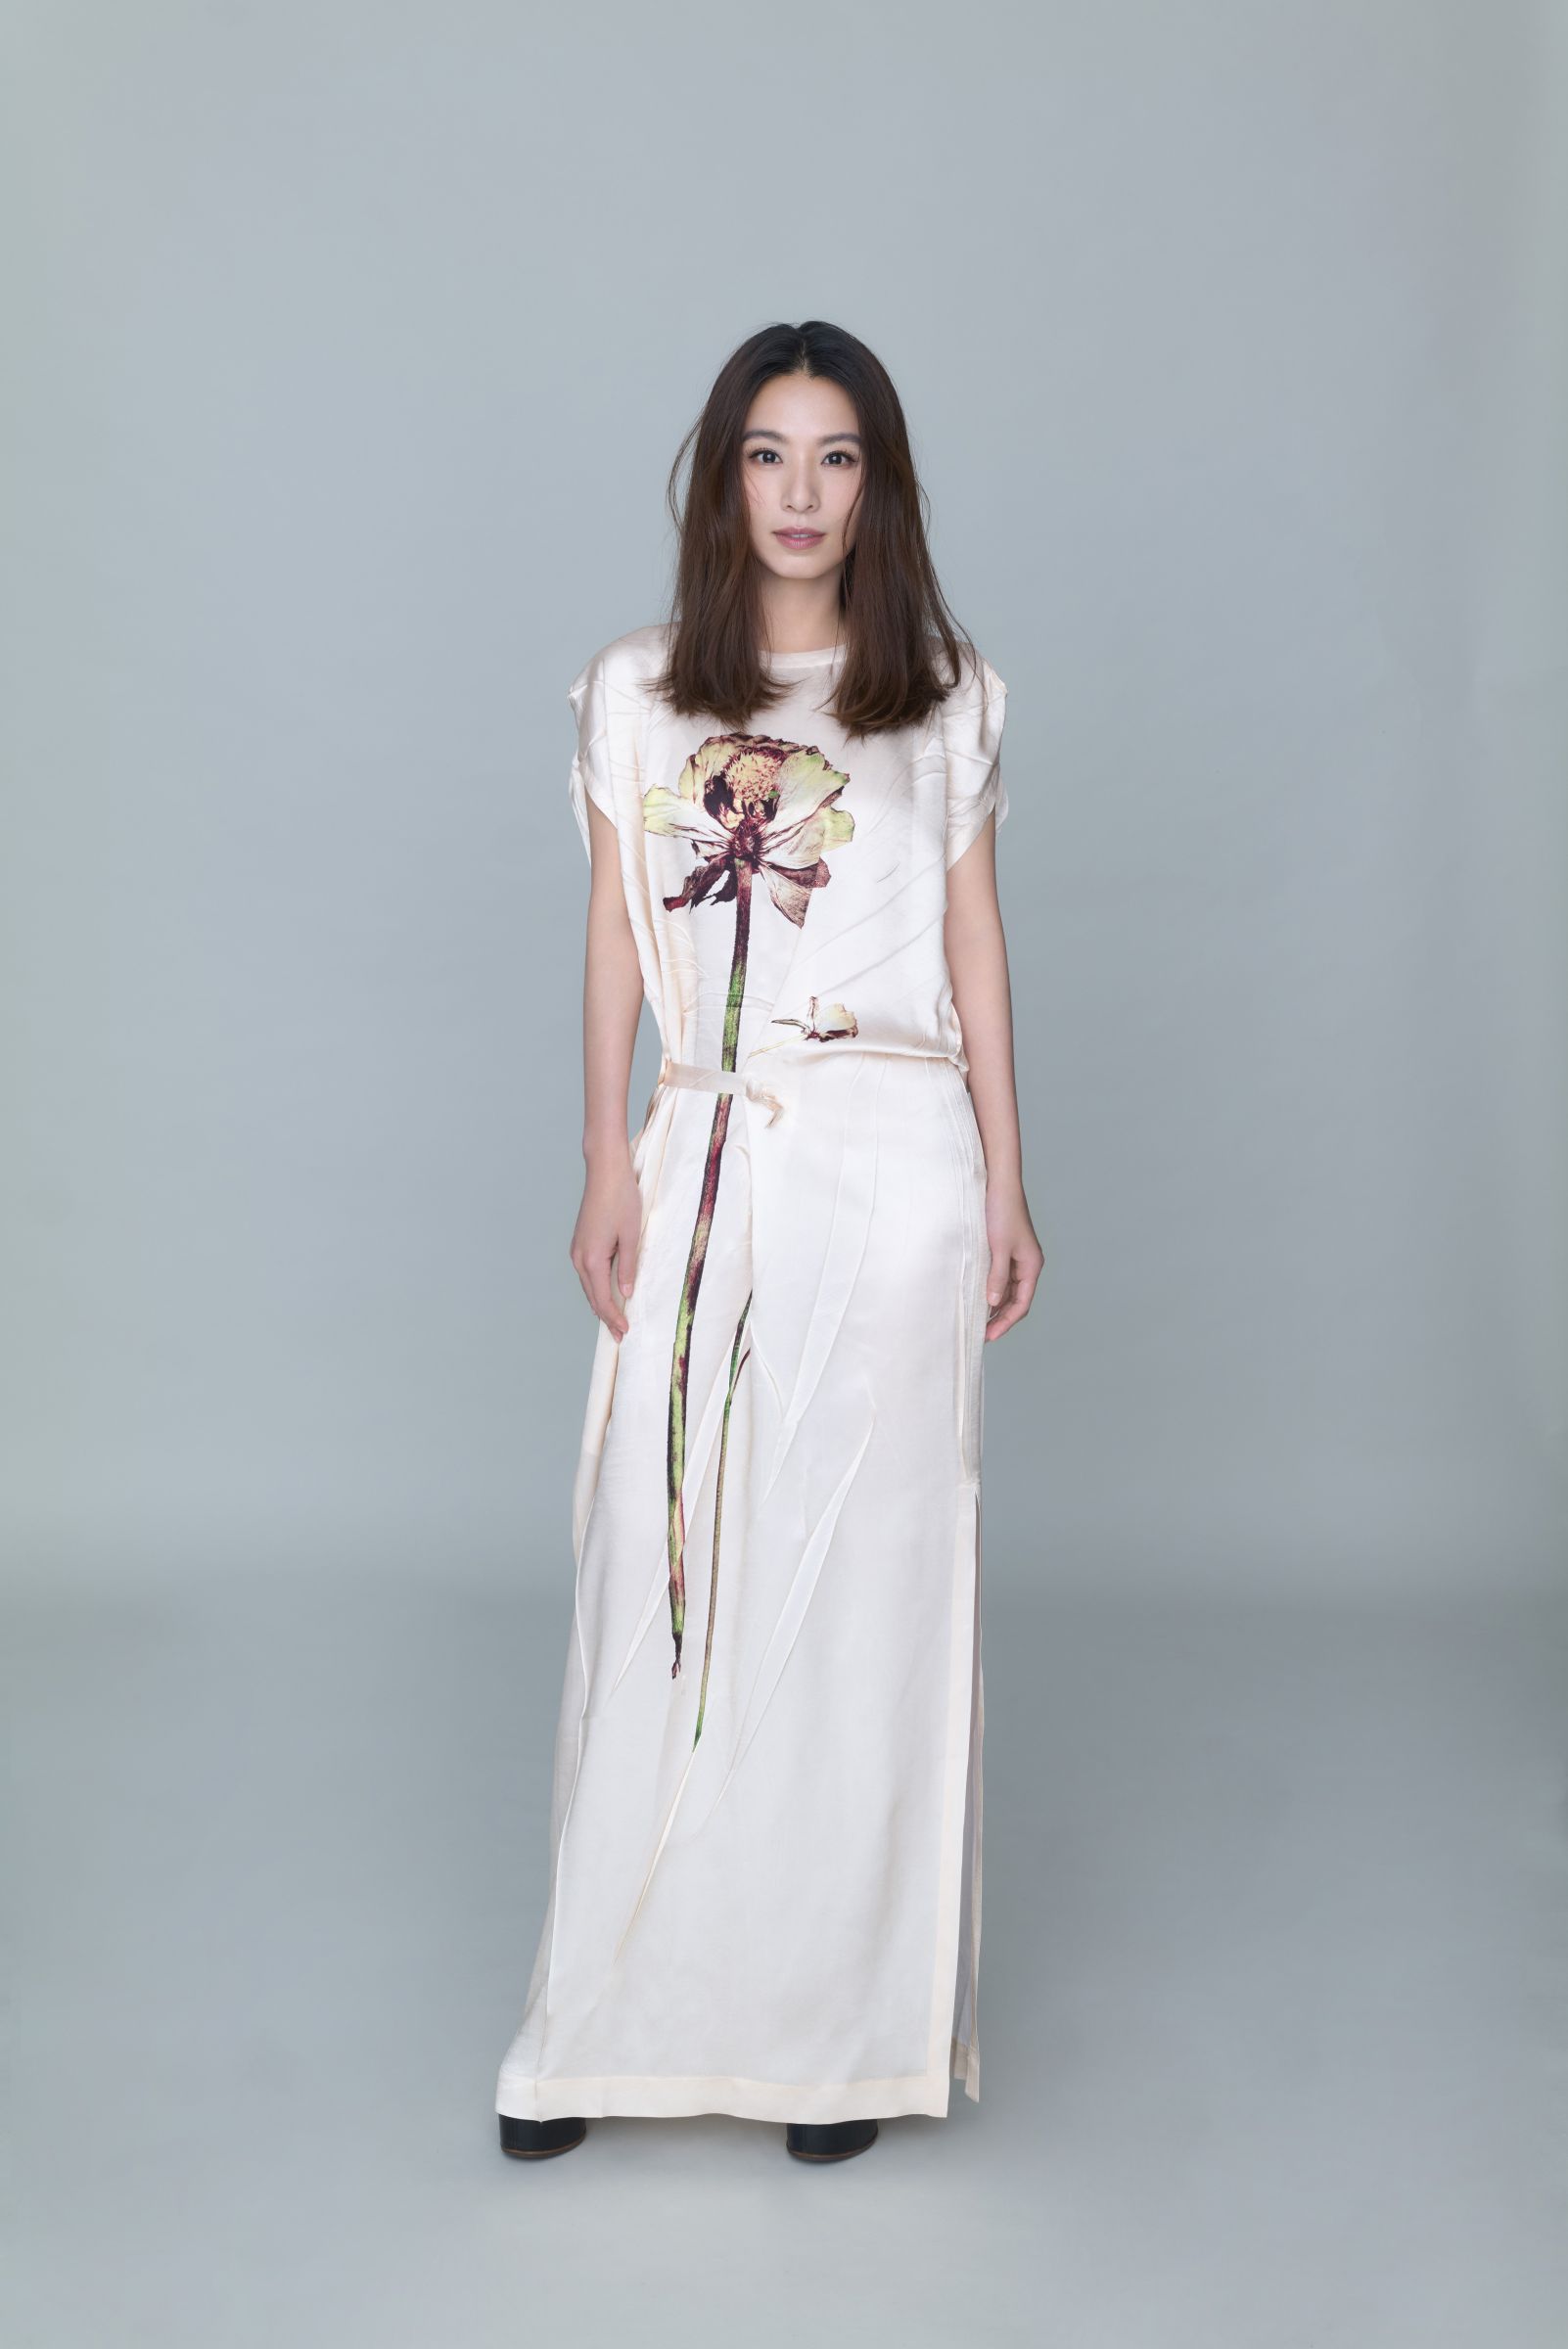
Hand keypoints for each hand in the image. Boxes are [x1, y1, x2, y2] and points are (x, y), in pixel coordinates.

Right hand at [570, 1160, 642, 1339]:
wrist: (605, 1171)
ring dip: (600, 1303)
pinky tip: (607, 1292)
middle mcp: (579, 1257)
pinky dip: (596, 1287)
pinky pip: (588, 1273)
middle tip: (619, 1334)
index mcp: (592, 1258)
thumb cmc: (621, 1199)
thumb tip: (625, 1293)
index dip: (613, 1317)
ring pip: (588, 1285)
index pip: (602, 1298)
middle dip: (605, 1316)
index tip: (624, 1332)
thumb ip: (628, 1266)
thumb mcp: (631, 1235)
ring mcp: (577, 1249)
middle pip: (592, 1296)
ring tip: (614, 1319)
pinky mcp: (580, 1241)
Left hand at [982, 1182, 1044, 1340]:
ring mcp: (1017, 1257)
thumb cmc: (1002, 1212)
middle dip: (1001, 1318)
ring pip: (1009, 1291)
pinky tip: (979, 1297)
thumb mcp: (998, 1248)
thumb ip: (996, 1277)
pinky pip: (1001, 1278)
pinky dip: (992, 1290)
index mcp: (1031, 1265)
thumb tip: (994, 1303)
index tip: (989, 1336)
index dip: (1006, 1322)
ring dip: (996, 1306)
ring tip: (979, 1320)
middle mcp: (1027, 1264)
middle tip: (981, 1334)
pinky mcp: (1006, 1250)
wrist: (999, 1183)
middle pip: (1017, 1300)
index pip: (1021, 1304)